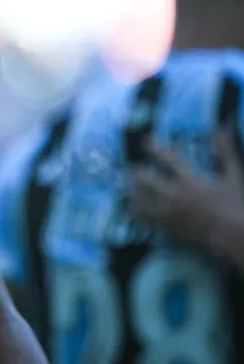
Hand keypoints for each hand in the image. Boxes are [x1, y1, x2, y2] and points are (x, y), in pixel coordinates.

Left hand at [128, 128, 243, 252]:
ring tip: (130, 186)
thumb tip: (222, 126)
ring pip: (139, 199)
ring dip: (132, 191)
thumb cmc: (237, 205)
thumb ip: (225, 152)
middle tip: (134, 169)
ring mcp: (168, 213)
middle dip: (137, 172)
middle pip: (145, 179)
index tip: (145, 140)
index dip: (154, 147)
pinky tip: (133, 207)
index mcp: (190, 181)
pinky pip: (144, 218)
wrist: (234, 237)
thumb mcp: (233, 176)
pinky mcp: (167, 228)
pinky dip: (136, 210)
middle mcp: (175, 196)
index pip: (167, 158)